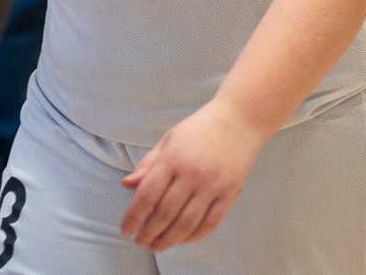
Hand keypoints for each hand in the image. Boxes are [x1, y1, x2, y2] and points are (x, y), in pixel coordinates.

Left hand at [119, 98, 268, 250]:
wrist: (240, 119)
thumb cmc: (200, 128)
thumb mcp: (169, 140)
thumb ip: (148, 164)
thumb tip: (126, 185)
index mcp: (173, 158)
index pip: (147, 195)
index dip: (133, 217)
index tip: (126, 230)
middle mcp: (192, 173)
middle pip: (165, 213)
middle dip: (149, 233)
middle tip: (140, 242)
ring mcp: (213, 185)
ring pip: (187, 223)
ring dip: (169, 240)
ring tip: (158, 246)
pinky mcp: (230, 192)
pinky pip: (211, 222)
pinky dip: (195, 236)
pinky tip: (183, 239)